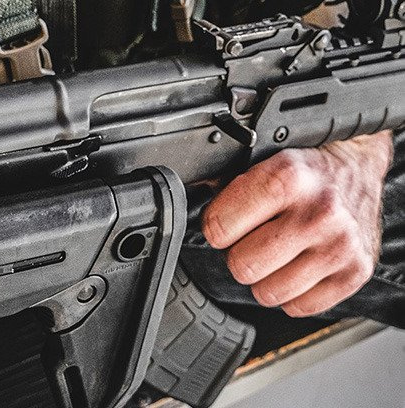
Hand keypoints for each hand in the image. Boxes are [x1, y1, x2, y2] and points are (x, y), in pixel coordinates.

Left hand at [203, 131, 392, 316]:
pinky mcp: (356, 273)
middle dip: (240, 254)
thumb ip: (221, 185)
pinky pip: (299, 307)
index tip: (227, 222)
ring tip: (279, 250)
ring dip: (266, 277)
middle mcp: (318, 213)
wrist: (356, 166)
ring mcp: (340, 246)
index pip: (219, 229)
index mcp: (287, 178)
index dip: (216, 227)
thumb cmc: (304, 169)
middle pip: (242, 266)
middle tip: (255, 237)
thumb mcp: (261, 162)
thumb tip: (182, 201)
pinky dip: (293, 292)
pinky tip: (300, 264)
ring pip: (268, 293)